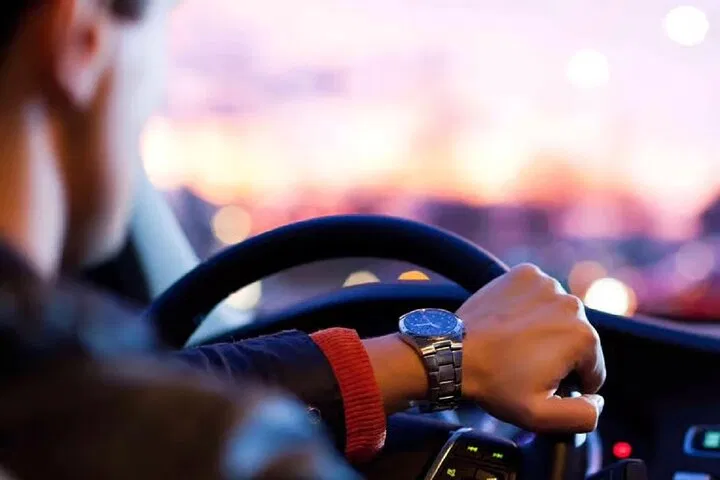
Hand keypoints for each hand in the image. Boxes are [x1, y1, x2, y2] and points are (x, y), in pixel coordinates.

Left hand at [364, 264, 605, 433]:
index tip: (541, 382)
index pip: (593, 369)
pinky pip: (539, 294)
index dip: (569, 383)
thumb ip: (583, 416)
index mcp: (583, 337)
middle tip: (525, 365)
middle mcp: (571, 303)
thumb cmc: (494, 383)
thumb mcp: (541, 416)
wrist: (453, 352)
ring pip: (558, 315)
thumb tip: (598, 400)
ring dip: (545, 329)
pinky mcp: (525, 273)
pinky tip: (511, 323)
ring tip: (516, 344)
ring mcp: (547, 284)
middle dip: (558, 355)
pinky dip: (530, 306)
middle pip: (577, 339)